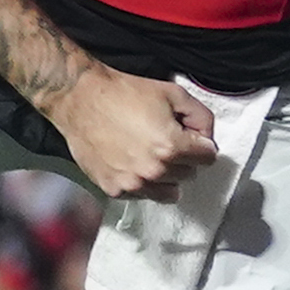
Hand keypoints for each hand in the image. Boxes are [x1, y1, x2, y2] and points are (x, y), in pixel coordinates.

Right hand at [55, 70, 216, 199]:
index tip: (188, 136)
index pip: (208, 158)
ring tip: (150, 155)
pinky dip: (141, 182)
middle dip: (182, 158)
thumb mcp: (172, 93)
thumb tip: (207, 136)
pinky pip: (142, 195)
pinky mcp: (115, 190)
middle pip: (189, 174)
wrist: (81, 99)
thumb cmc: (123, 93)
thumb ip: (201, 116)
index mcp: (172, 147)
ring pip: (169, 192)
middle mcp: (154, 171)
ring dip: (165, 176)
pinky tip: (131, 162)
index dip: (200, 143)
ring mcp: (133, 184)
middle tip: (164, 140)